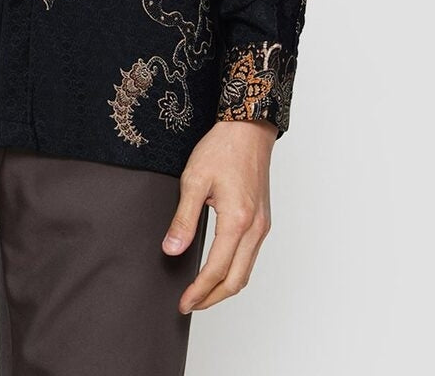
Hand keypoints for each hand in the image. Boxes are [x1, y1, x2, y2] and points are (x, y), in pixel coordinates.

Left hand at [162, 118, 277, 312]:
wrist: (248, 129)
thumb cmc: (222, 149)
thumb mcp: (194, 180)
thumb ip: (183, 219)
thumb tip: (171, 250)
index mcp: (237, 221)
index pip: (216, 270)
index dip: (198, 291)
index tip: (183, 302)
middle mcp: (255, 228)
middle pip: (236, 280)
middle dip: (212, 299)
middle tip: (190, 304)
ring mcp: (262, 226)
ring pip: (246, 272)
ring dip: (224, 288)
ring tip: (201, 293)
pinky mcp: (263, 221)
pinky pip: (251, 257)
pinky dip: (235, 272)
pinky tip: (219, 270)